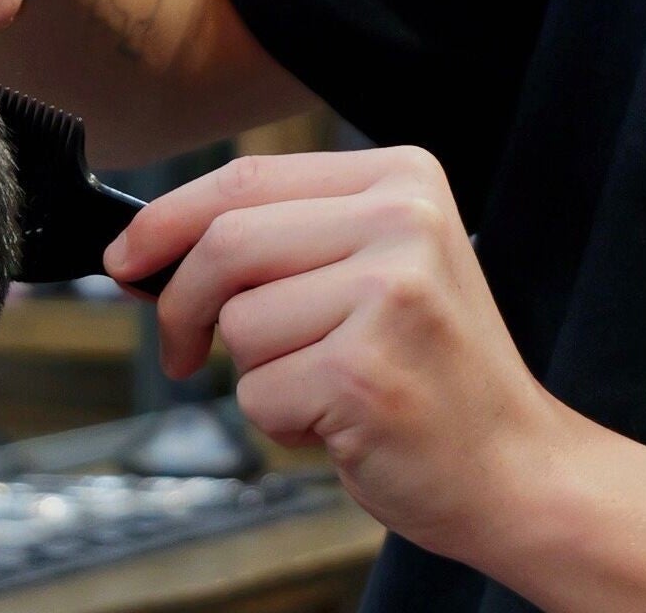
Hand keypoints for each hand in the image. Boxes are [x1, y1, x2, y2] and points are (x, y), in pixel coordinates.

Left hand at [105, 148, 570, 563]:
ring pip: (238, 323)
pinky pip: (259, 393)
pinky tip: (345, 421)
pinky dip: (282, 422)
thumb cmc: (431, 372)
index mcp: (402, 178)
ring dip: (259, 374)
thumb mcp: (377, 267)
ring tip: (328, 385)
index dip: (166, 219)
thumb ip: (282, 237)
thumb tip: (147, 248)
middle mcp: (402, 221)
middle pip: (225, 241)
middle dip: (182, 305)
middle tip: (185, 351)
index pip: (246, 177)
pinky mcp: (365, 370)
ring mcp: (389, 294)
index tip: (127, 258)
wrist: (518, 467)